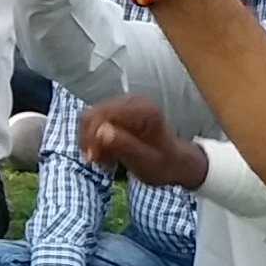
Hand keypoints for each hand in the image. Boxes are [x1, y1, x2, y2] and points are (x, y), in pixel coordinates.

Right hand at [74, 95, 206, 190]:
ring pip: (90, 117)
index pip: (101, 115)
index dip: (91, 136)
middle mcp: (131, 101)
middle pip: (92, 114)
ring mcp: (124, 104)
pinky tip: (105, 152)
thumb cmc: (163, 164)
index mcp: (141, 111)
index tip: (93, 159)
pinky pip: (95, 121)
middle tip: (97, 161)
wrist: (176, 161)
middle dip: (89, 139)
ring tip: (103, 158)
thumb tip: (100, 131)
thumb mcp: (145, 161)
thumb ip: (124, 145)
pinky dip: (94, 138)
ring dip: (90, 140)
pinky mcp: (118, 111)